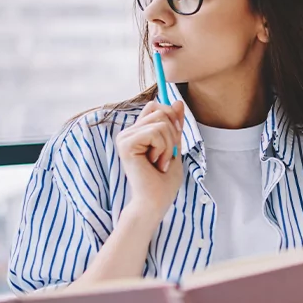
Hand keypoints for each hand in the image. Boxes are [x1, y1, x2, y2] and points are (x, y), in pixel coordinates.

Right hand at [116, 100, 184, 220]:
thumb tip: (177, 101)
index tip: (175, 139)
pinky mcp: (126, 143)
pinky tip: (155, 164)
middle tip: (166, 157)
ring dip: (169, 145)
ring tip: (160, 163)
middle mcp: (128, 132)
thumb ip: (174, 125)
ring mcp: (125, 137)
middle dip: (173, 135)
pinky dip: (163, 149)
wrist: (155, 202)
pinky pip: (156, 132)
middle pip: (161, 111)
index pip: (156, 107)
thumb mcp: (174, 146)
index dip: (172, 118)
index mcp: (138, 132)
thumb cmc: (164, 181)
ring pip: (161, 123)